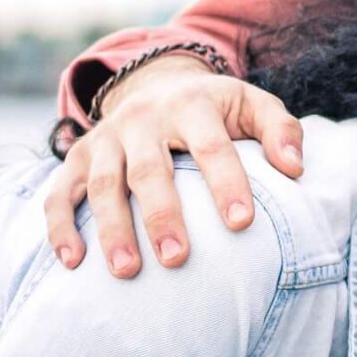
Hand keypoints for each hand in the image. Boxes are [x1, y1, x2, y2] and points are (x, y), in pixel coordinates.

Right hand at [43, 58, 304, 276]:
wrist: (158, 84)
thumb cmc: (217, 109)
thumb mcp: (253, 104)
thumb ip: (280, 131)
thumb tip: (295, 168)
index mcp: (192, 104)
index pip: (211, 146)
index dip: (226, 183)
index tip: (241, 224)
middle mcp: (142, 118)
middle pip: (148, 170)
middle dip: (161, 215)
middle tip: (178, 259)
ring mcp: (105, 138)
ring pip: (103, 184)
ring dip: (111, 229)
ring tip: (127, 272)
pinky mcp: (77, 157)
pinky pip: (61, 192)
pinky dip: (60, 226)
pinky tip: (73, 262)